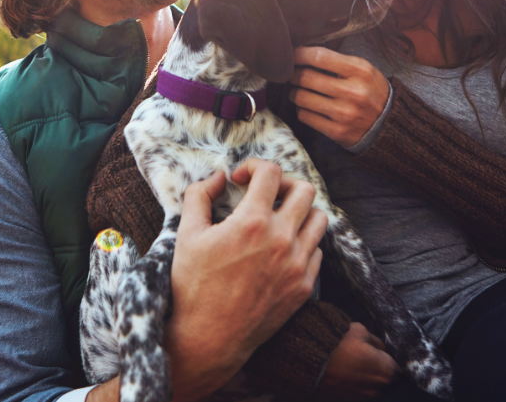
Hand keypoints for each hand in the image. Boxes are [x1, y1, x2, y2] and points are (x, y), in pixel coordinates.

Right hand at [165, 159, 327, 400]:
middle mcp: (281, 239)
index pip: (271, 172)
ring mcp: (297, 264)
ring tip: (279, 218)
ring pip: (319, 218)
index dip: (253, 167)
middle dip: (282, 184)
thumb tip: (220, 177)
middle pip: (304, 190)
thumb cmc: (193, 285)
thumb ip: (200, 195)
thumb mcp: (186, 234)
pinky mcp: (304, 286)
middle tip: (265, 194)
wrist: (208, 337)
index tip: (240, 180)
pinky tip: (281, 248)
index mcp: (252, 222)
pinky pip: (317, 250)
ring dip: (299, 211)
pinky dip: (303, 242)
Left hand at [289, 46, 391, 147]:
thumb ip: (338, 61)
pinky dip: (301, 109)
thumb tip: (304, 54)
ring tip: (297, 91)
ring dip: (294, 93)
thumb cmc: (370, 91)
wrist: (389, 124)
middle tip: (291, 75)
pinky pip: (305, 116)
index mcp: (360, 71)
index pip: (320, 56)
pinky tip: (307, 107)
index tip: (292, 55)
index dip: (300, 54)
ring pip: (301, 97)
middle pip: (306, 77)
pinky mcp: (337, 131)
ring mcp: (344, 113)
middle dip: (293, 75)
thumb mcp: (364, 70)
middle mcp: (353, 92)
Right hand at [316, 323, 398, 399]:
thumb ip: (376, 341)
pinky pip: (357, 391)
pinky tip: (344, 372)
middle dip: (380, 368)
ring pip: (371, 386)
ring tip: (353, 363)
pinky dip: (354, 383)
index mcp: (385, 371)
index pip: (399, 368)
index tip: (384, 352)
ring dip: (367, 377)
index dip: (391, 358)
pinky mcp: (346, 401)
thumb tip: (381, 348)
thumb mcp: (361, 331)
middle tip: (368, 355)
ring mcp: (361, 397)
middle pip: (386, 379)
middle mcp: (377, 389)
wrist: (307, 358)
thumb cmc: (337, 342)